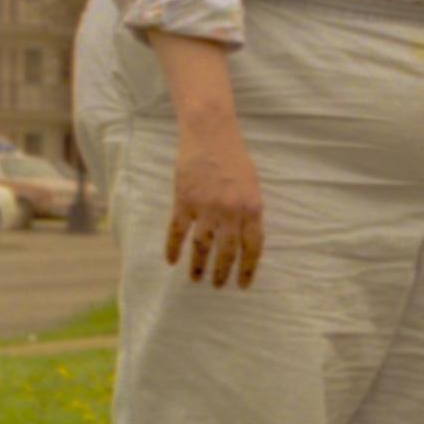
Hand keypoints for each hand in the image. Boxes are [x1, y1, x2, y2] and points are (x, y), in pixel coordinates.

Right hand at [165, 111, 262, 289]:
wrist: (211, 136)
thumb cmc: (235, 161)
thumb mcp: (253, 187)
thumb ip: (250, 213)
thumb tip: (245, 241)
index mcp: (252, 208)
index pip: (252, 247)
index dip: (248, 268)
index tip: (244, 284)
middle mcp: (230, 212)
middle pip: (226, 251)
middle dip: (223, 272)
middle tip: (218, 286)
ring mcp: (205, 207)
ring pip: (201, 245)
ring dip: (199, 265)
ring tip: (196, 280)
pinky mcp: (183, 201)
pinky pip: (177, 231)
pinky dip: (173, 248)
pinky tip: (171, 261)